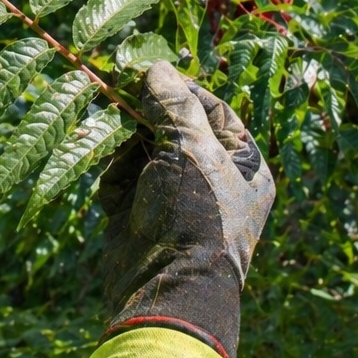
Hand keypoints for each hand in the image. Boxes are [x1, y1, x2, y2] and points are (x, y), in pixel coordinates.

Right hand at [98, 62, 274, 357]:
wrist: (167, 290)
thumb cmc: (195, 215)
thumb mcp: (191, 148)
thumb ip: (173, 104)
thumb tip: (156, 68)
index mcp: (243, 167)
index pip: (213, 111)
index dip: (181, 91)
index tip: (150, 76)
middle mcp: (211, 182)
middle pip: (173, 130)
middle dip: (145, 119)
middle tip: (121, 99)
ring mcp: (174, 201)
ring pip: (142, 153)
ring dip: (126, 149)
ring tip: (118, 152)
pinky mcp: (140, 218)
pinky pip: (122, 182)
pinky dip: (114, 181)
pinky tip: (115, 195)